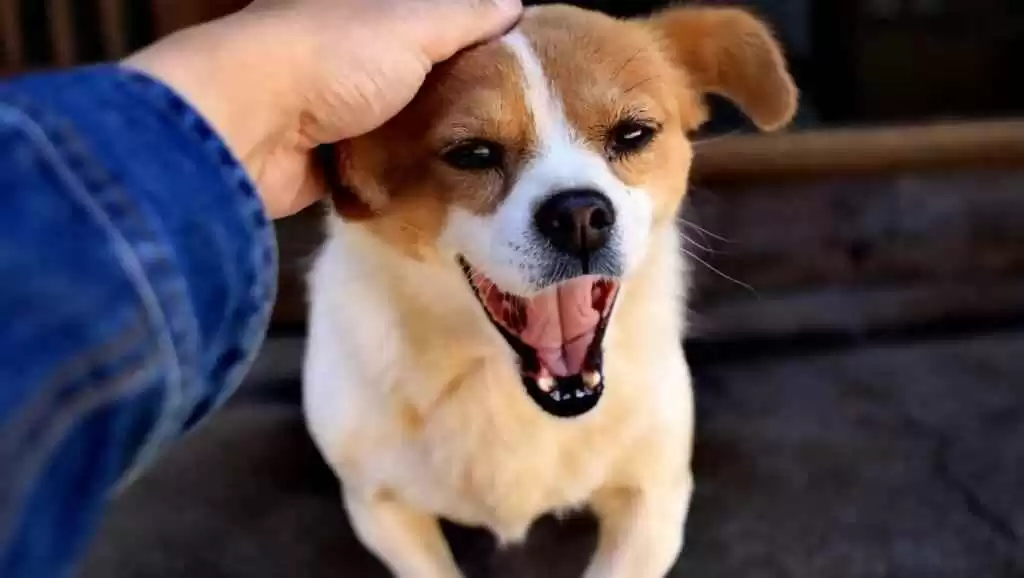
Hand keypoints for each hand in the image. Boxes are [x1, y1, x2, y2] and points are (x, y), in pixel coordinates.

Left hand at [125, 0, 521, 217]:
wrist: (250, 126)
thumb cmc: (332, 58)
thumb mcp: (413, 25)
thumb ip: (463, 17)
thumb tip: (513, 4)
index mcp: (360, 11)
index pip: (428, 25)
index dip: (469, 44)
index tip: (515, 72)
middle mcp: (341, 57)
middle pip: (411, 82)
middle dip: (451, 105)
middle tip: (506, 133)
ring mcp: (325, 111)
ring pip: (391, 131)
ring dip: (422, 149)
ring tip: (478, 169)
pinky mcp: (315, 161)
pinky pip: (367, 172)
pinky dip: (391, 181)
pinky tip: (431, 192)